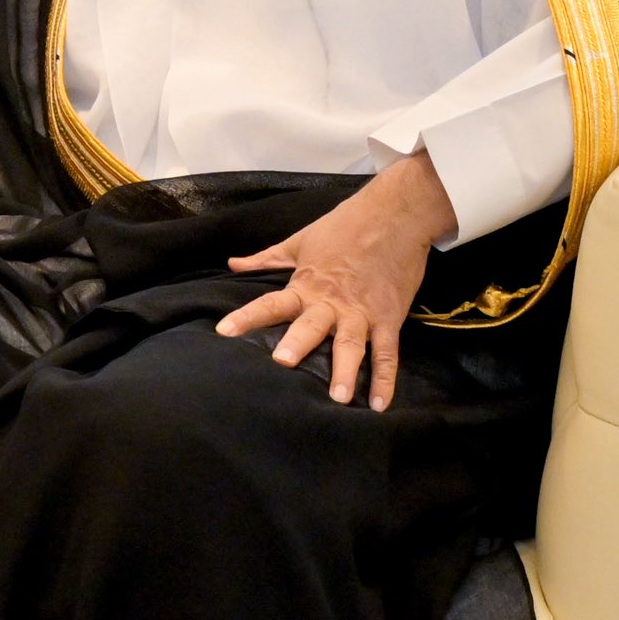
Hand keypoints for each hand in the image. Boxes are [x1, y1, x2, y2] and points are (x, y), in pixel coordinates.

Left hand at [216, 149, 458, 409]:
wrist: (395, 214)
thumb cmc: (344, 225)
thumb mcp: (300, 240)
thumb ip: (267, 258)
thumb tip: (233, 264)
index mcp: (307, 284)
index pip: (271, 302)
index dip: (247, 316)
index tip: (224, 331)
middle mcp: (332, 302)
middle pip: (311, 326)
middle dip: (297, 343)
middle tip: (282, 362)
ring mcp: (362, 312)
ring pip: (351, 344)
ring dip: (344, 370)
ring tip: (337, 398)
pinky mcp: (390, 318)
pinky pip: (388, 352)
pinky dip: (385, 379)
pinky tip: (379, 405)